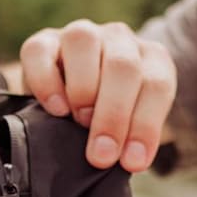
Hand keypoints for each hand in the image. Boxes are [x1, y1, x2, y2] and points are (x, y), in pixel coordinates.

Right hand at [19, 20, 175, 171]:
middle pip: (123, 65)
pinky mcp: (44, 41)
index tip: (131, 161)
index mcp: (151, 58)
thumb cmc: (109, 115)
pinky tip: (55, 108)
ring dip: (83, 87)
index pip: (156, 85)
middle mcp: (119, 39)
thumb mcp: (131, 125)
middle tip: (101, 154)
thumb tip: (128, 160)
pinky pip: (39, 51)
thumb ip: (131, 137)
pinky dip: (46, 81)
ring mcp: (82, 35)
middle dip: (113, 115)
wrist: (74, 93)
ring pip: (83, 42)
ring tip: (80, 121)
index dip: (146, 125)